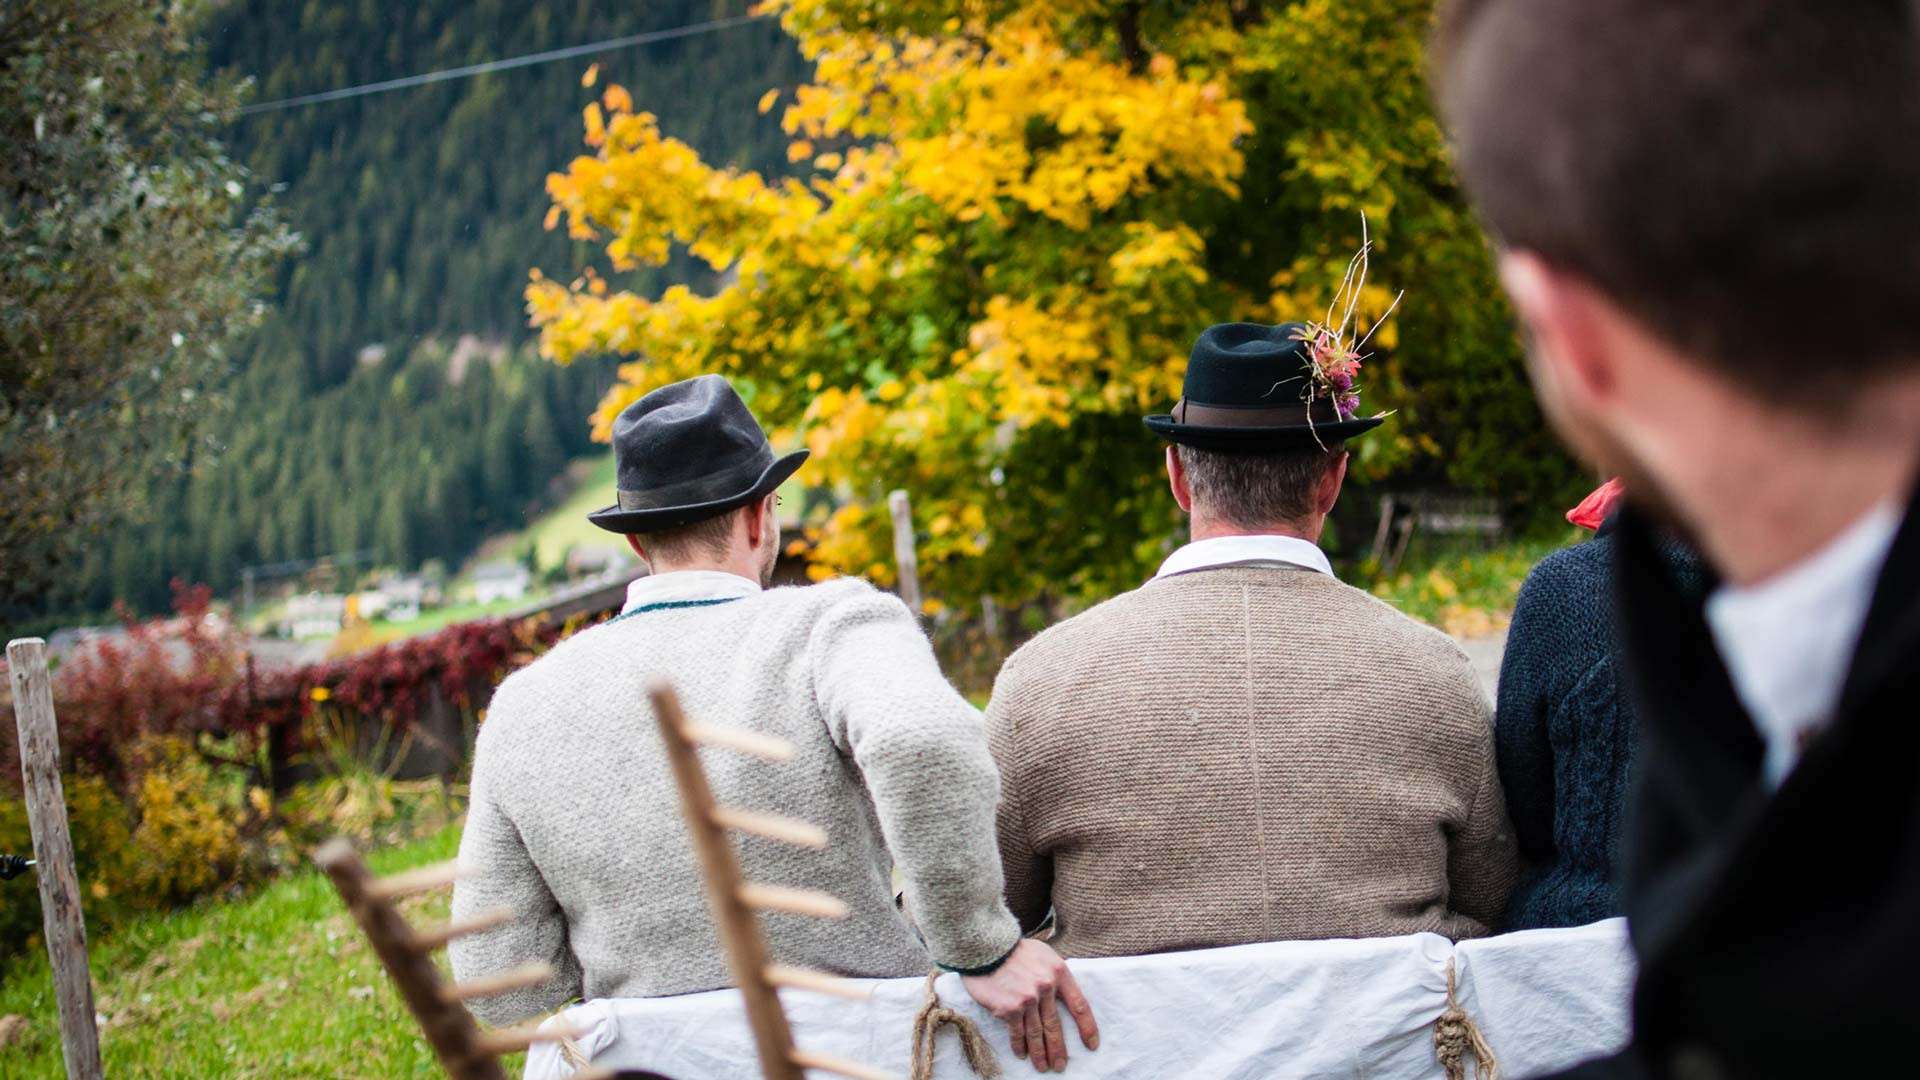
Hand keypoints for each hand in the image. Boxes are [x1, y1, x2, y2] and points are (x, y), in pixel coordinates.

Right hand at [960, 939, 1098, 1072]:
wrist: (986, 947)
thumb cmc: (1015, 949)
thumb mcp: (1043, 955)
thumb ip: (1054, 975)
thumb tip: (1062, 997)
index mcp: (1059, 973)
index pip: (1079, 1006)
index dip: (1087, 1028)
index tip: (1091, 1045)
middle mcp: (1046, 987)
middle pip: (1056, 1026)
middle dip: (1059, 1049)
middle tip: (1061, 1066)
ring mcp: (1027, 999)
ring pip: (1036, 1033)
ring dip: (1040, 1053)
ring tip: (1043, 1067)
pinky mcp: (1009, 1008)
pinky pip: (1017, 1032)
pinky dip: (1019, 1046)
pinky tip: (1022, 1054)